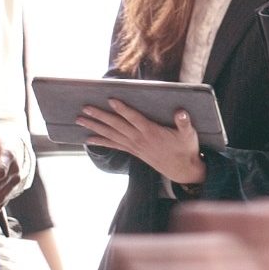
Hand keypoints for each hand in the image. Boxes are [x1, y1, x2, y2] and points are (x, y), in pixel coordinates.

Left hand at [76, 101, 204, 185]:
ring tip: (79, 120)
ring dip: (94, 127)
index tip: (110, 100)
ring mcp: (134, 146)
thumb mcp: (189, 135)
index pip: (134, 118)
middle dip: (100, 116)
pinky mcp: (133, 151)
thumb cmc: (185, 148)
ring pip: (111, 134)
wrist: (182, 170)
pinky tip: (88, 139)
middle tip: (85, 108)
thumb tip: (182, 112)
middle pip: (116, 125)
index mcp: (151, 132)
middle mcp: (139, 139)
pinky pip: (113, 145)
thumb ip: (184, 123)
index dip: (123, 109)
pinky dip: (100, 141)